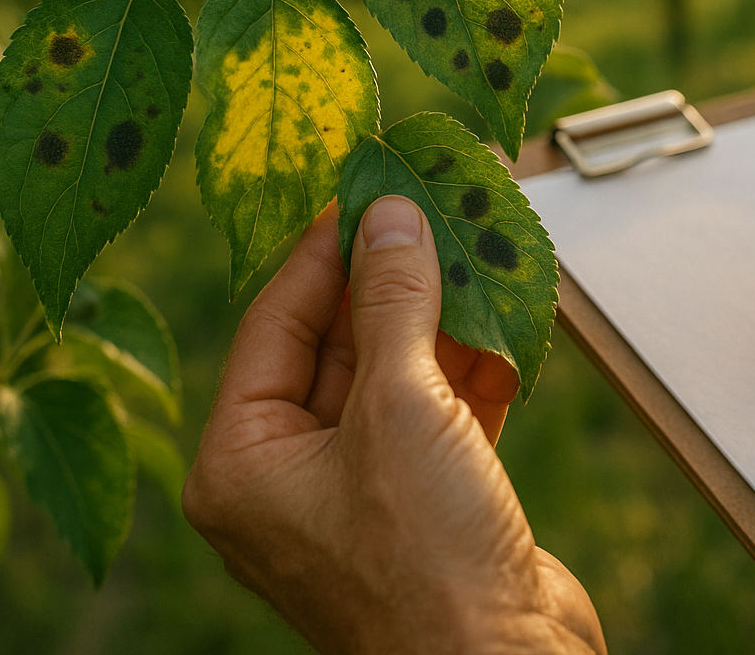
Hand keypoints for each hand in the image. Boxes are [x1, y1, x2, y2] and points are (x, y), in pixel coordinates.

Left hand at [183, 196, 604, 654]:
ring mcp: (365, 491)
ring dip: (444, 314)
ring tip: (480, 242)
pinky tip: (509, 317)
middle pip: (340, 343)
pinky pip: (443, 411)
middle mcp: (293, 477)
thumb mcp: (403, 409)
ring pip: (400, 374)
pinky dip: (476, 367)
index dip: (325, 250)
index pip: (277, 322)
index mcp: (245, 462)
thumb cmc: (427, 567)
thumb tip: (390, 215)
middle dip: (393, 276)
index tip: (366, 187)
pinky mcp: (429, 503)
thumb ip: (395, 303)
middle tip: (431, 204)